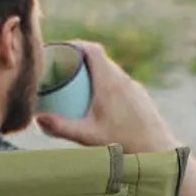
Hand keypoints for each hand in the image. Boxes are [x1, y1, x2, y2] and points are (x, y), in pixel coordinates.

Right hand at [36, 40, 178, 153]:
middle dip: (81, 58)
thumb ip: (62, 127)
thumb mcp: (88, 136)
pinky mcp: (140, 97)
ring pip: (112, 70)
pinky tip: (99, 98)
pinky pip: (120, 82)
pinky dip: (106, 83)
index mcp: (109, 82)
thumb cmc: (123, 143)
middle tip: (63, 67)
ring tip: (77, 82)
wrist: (158, 151)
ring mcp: (134, 87)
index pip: (93, 50)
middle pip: (101, 58)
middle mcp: (123, 80)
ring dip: (95, 71)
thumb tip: (37, 119)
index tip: (61, 50)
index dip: (76, 45)